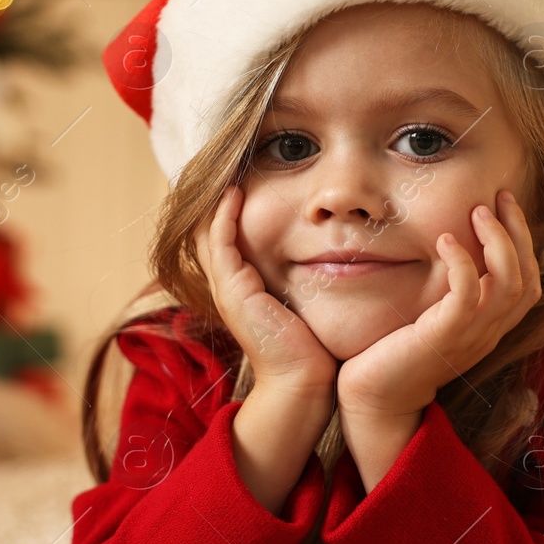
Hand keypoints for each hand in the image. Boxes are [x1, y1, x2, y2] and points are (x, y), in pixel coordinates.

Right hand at [194, 183, 336, 390]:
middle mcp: (229, 286)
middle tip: (228, 161)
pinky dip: (224, 217)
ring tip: (227, 168)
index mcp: (242, 287)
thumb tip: (335, 250)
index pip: (225, 237)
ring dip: (215, 199)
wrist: (303, 382)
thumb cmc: (313, 346)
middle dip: (214, 196)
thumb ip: (308, 278)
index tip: (243, 174)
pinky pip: (220, 244)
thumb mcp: (306, 301)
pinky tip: (234, 193)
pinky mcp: (234, 291)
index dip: (227, 206)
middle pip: (208, 230)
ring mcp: (227, 288)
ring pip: (208, 233)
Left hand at [337, 189, 542, 418]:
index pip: (529, 283)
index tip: (505, 208)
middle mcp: (488, 332)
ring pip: (508, 283)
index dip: (525, 243)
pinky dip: (462, 262)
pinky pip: (467, 294)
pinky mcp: (443, 337)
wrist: (375, 400)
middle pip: (526, 277)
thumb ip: (449, 296)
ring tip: (477, 212)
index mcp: (490, 328)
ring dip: (497, 240)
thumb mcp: (432, 320)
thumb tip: (449, 251)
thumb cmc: (395, 355)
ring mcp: (469, 336)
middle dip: (518, 231)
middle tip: (499, 196)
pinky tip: (445, 240)